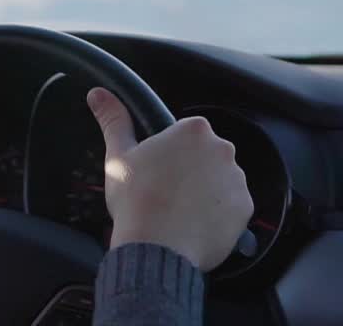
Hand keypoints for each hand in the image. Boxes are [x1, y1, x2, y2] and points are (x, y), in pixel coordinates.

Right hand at [86, 87, 252, 271]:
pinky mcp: (245, 208)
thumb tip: (98, 94)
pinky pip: (232, 207)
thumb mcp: (119, 156)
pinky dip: (218, 214)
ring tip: (180, 211)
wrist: (156, 249)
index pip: (187, 134)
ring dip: (206, 191)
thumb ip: (114, 120)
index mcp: (194, 130)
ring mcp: (237, 180)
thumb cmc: (137, 200)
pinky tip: (195, 223)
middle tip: (166, 192)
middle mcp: (223, 149)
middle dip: (190, 170)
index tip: (159, 170)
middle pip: (206, 156)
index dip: (171, 153)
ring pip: (220, 180)